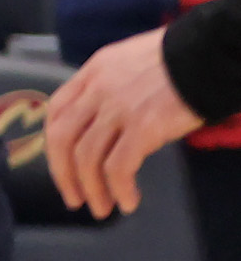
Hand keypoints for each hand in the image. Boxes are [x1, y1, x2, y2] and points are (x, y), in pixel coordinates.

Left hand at [47, 28, 203, 218]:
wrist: (207, 53)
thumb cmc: (176, 59)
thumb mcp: (128, 61)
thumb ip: (109, 85)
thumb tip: (102, 117)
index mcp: (91, 72)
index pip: (56, 112)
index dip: (54, 144)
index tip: (62, 167)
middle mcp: (97, 90)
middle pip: (62, 138)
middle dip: (64, 174)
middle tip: (74, 199)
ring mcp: (118, 108)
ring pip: (87, 157)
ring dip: (92, 189)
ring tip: (102, 207)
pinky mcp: (143, 126)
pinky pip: (119, 166)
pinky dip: (119, 189)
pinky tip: (128, 201)